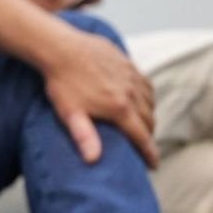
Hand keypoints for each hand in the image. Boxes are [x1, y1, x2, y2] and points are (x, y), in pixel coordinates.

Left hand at [43, 28, 157, 166]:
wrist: (59, 47)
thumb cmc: (62, 82)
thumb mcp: (70, 113)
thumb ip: (84, 136)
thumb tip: (93, 160)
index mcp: (119, 108)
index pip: (142, 137)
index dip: (149, 154)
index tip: (153, 166)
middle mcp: (131, 92)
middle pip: (149, 119)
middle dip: (148, 135)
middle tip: (142, 145)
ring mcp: (130, 75)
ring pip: (150, 100)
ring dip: (149, 114)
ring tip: (141, 124)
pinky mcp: (126, 61)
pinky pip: (145, 81)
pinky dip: (146, 94)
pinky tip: (139, 97)